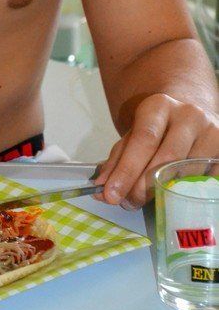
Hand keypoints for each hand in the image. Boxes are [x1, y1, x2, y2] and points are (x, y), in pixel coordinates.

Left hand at [94, 93, 218, 208]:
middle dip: (144, 186)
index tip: (111, 194)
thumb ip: (116, 160)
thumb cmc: (157, 129)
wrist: (188, 115)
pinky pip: (208, 181)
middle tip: (128, 203)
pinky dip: (190, 193)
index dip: (127, 169)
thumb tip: (101, 188)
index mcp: (159, 106)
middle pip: (167, 157)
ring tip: (148, 200)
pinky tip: (176, 197)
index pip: (144, 139)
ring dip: (165, 193)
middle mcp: (189, 115)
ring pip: (188, 172)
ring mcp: (211, 132)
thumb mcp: (132, 135)